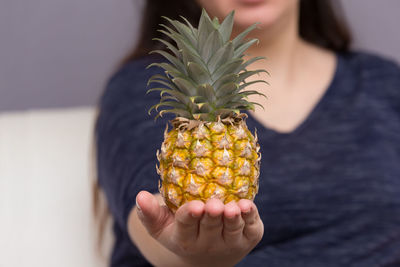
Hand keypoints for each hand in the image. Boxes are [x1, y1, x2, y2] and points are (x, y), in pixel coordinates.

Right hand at [135, 191, 263, 266]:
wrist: (208, 256)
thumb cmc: (181, 232)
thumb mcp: (161, 226)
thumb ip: (149, 213)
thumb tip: (140, 196)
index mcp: (185, 239)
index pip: (186, 226)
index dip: (190, 216)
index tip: (194, 207)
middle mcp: (208, 244)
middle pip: (210, 227)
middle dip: (212, 216)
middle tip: (213, 205)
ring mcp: (230, 243)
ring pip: (232, 230)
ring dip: (233, 219)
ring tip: (234, 208)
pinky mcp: (249, 238)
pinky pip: (251, 229)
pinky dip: (251, 218)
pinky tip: (248, 206)